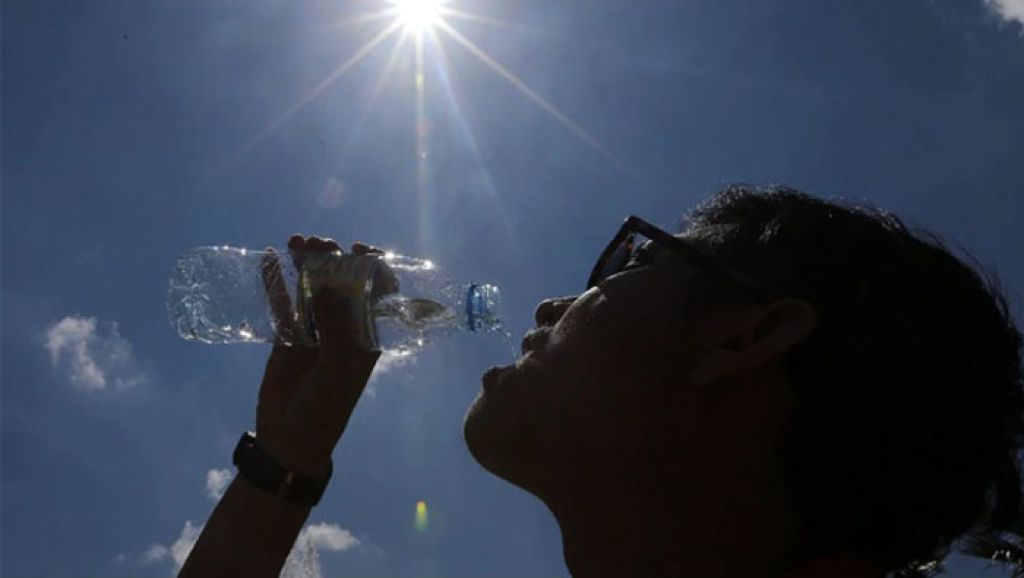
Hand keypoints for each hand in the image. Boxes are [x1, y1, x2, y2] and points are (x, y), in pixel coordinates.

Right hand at [254, 236, 380, 478]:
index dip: (372, 267)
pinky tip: (269, 259)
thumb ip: (336, 324)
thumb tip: (331, 281)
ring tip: (296, 240)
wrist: (291, 439)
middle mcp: (343, 329)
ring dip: (306, 263)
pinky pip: (282, 304)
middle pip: (341, 283)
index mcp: (366, 335)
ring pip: (312, 288)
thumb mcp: (338, 367)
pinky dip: (276, 281)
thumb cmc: (326, 407)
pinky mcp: (286, 338)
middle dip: (333, 258)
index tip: (358, 248)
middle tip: (318, 241)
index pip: (377, 292)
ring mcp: (314, 331)